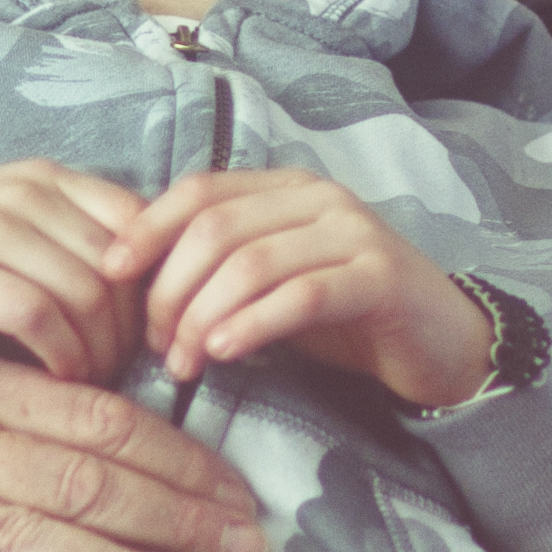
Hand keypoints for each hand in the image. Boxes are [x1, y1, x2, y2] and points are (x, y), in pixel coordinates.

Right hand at [0, 160, 145, 376]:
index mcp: (47, 179)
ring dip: (100, 353)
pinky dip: (62, 356)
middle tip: (124, 378)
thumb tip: (144, 310)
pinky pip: (40, 315)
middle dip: (133, 334)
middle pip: (123, 269)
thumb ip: (67, 252)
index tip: (152, 339)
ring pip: (88, 295)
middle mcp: (27, 193)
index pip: (144, 225)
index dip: (159, 287)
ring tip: (90, 385)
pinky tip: (58, 380)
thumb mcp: (7, 236)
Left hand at [117, 165, 487, 405]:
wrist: (442, 343)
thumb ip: (220, 270)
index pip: (199, 192)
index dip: (146, 228)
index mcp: (286, 189)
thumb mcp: (274, 283)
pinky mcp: (379, 277)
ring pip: (251, 263)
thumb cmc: (346, 317)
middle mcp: (318, 198)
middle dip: (170, 290)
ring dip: (204, 318)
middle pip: (215, 230)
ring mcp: (353, 233)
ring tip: (184, 363)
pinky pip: (302, 294)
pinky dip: (254, 324)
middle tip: (156, 346)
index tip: (109, 275)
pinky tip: (226, 354)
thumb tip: (136, 284)